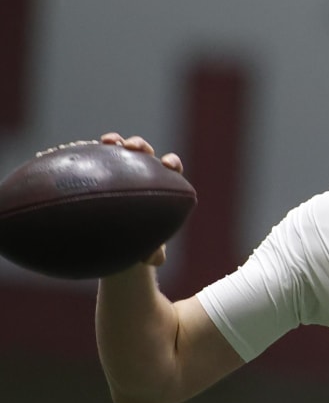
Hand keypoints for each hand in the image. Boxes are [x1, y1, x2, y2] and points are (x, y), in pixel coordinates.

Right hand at [100, 132, 184, 266]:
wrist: (114, 239)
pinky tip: (82, 149)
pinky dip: (92, 150)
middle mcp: (142, 173)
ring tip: (110, 142)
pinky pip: (96, 156)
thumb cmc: (136, 241)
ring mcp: (120, 168)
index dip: (171, 163)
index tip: (168, 165)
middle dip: (141, 146)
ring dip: (117, 142)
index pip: (171, 170)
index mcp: (160, 187)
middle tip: (135, 148)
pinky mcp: (100, 169)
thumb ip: (153, 251)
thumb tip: (155, 260)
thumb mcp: (144, 248)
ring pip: (121, 150)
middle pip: (145, 154)